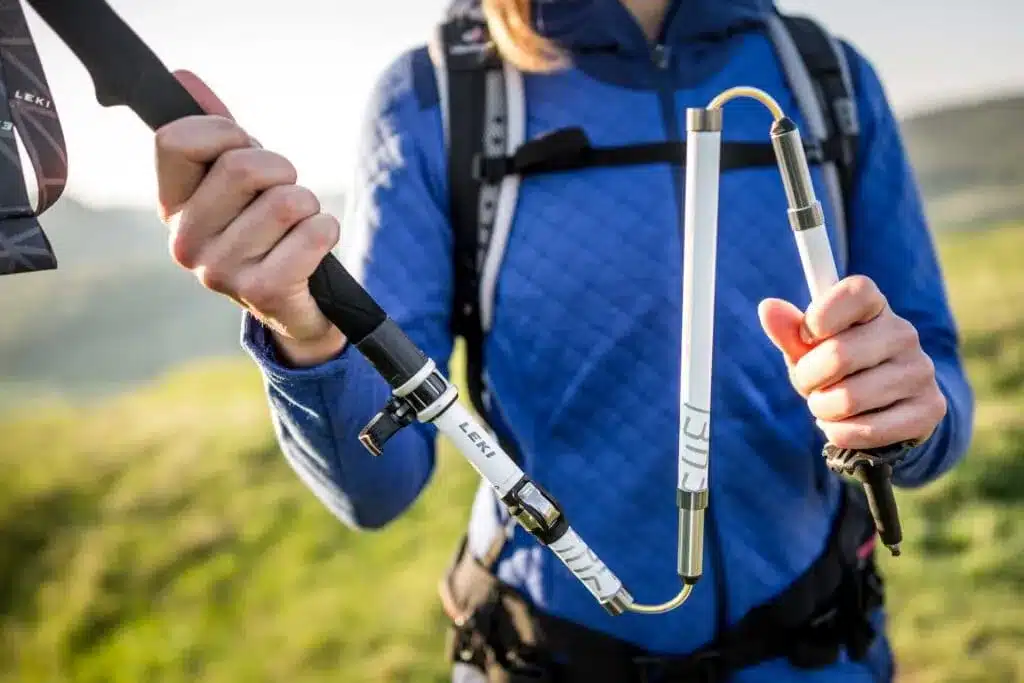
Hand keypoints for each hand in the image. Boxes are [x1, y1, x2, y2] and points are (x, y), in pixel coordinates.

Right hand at [154, 70, 343, 366]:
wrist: (294, 306)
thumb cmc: (265, 232)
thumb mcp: (237, 182)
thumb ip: (214, 131)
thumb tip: (184, 78)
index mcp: (171, 207)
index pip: (176, 139)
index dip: (223, 132)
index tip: (243, 150)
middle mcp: (185, 242)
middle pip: (242, 166)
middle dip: (280, 169)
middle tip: (284, 192)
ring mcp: (221, 271)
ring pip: (286, 200)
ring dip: (308, 205)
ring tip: (298, 227)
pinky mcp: (263, 291)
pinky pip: (314, 234)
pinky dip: (327, 230)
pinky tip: (314, 246)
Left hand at [758, 275, 946, 449]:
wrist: (886, 409)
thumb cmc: (838, 371)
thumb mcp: (809, 349)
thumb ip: (789, 330)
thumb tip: (768, 308)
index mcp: (875, 307)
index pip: (855, 291)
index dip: (820, 316)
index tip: (808, 336)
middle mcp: (904, 333)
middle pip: (838, 355)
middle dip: (809, 378)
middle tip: (811, 385)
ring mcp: (920, 371)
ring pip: (849, 399)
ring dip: (822, 409)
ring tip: (828, 405)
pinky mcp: (929, 409)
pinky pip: (866, 430)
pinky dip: (840, 433)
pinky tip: (842, 425)